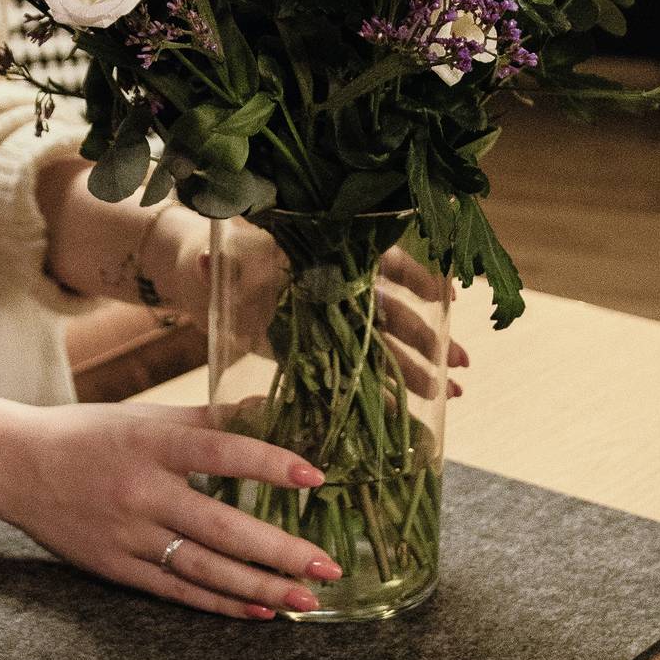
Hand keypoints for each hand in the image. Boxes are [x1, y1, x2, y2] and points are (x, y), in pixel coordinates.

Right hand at [0, 393, 349, 619]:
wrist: (12, 465)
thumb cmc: (86, 434)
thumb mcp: (143, 416)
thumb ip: (206, 419)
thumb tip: (269, 406)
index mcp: (149, 442)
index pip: (218, 452)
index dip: (268, 464)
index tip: (316, 477)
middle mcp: (140, 491)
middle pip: (220, 526)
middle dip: (280, 550)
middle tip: (329, 567)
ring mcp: (126, 535)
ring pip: (203, 568)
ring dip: (259, 587)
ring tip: (306, 600)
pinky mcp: (114, 567)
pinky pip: (176, 590)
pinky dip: (220, 603)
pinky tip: (260, 610)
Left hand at [211, 221, 471, 404]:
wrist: (198, 270)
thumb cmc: (216, 252)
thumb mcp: (219, 255)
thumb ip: (213, 262)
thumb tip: (203, 264)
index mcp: (324, 252)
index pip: (381, 259)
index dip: (416, 277)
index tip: (446, 297)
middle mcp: (338, 284)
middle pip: (394, 310)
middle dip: (428, 338)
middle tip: (460, 364)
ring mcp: (335, 317)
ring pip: (389, 342)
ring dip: (423, 367)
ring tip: (456, 391)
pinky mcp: (323, 347)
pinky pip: (364, 367)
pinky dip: (392, 387)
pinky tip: (422, 406)